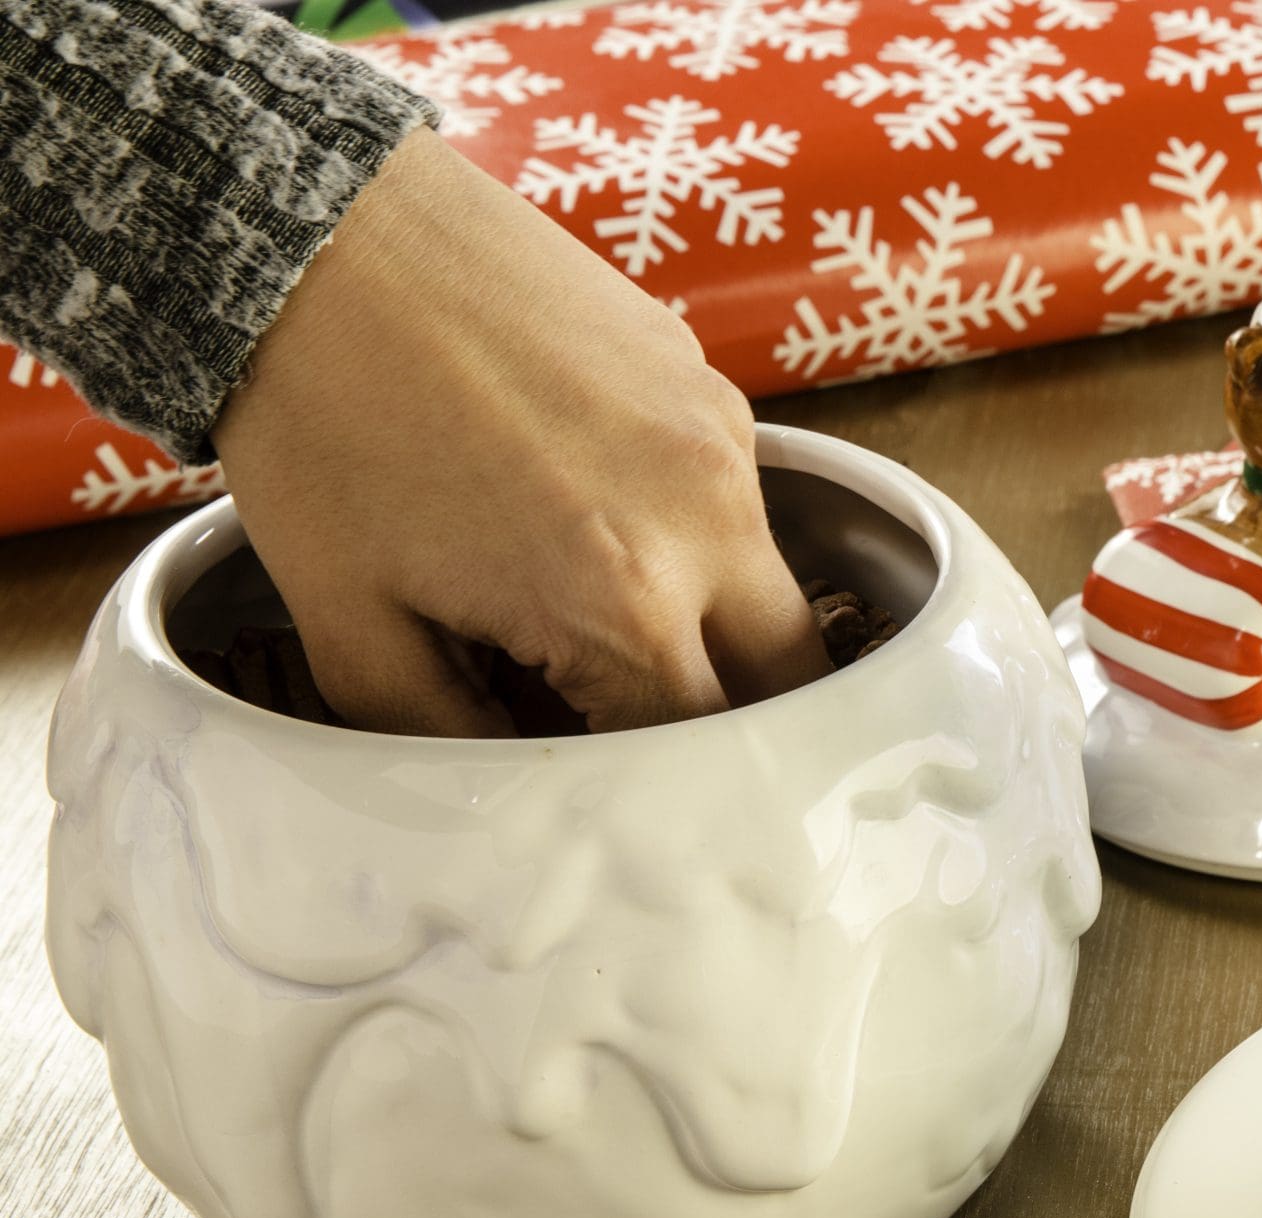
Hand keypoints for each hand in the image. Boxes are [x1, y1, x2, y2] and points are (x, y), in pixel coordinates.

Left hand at [211, 129, 828, 736]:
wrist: (316, 234)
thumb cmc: (321, 425)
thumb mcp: (353, 623)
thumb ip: (444, 738)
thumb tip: (512, 786)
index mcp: (623, 602)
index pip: (705, 749)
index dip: (663, 781)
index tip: (615, 773)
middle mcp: (706, 520)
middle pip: (793, 676)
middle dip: (740, 714)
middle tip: (657, 718)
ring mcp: (720, 438)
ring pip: (771, 579)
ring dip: (715, 615)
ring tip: (600, 593)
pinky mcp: (706, 377)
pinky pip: (733, 489)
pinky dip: (689, 525)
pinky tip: (590, 501)